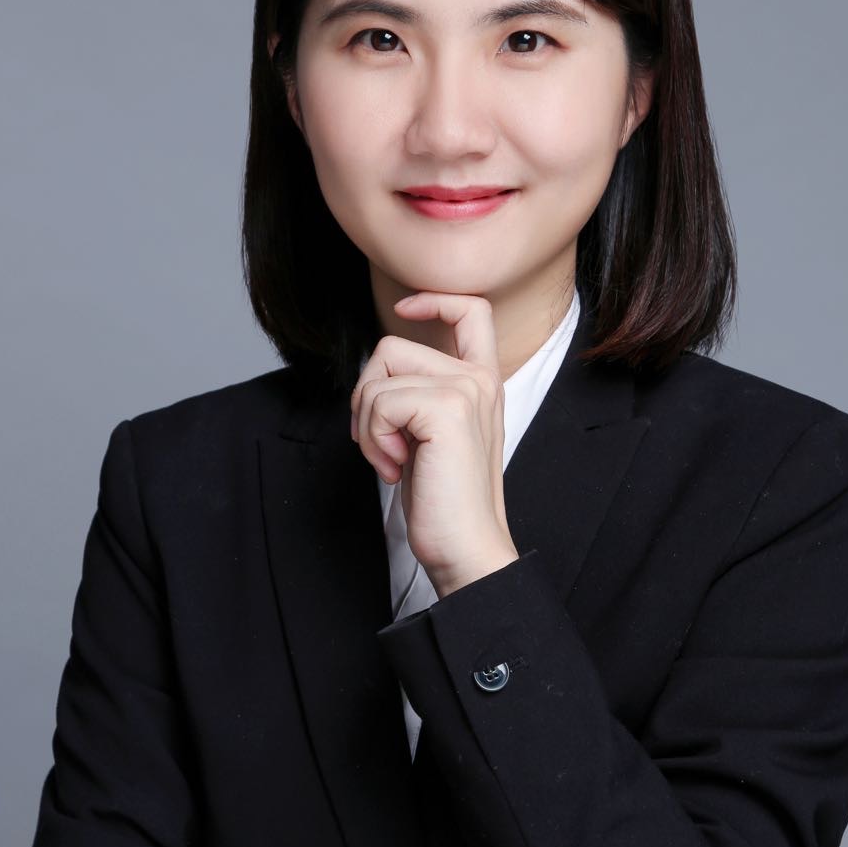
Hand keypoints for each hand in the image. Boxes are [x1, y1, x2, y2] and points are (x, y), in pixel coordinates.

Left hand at [349, 291, 517, 596]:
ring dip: (367, 424)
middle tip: (384, 444)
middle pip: (392, 346)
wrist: (465, 547)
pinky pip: (379, 401)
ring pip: (379, 374)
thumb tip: (375, 372)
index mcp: (481, 382)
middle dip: (367, 396)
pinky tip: (397, 467)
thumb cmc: (444, 501)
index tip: (405, 310)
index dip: (433, 299)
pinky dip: (373, 438)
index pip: (471, 309)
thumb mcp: (430, 436)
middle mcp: (479, 378)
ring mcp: (466, 389)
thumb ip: (417, 395)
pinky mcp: (447, 408)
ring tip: (393, 460)